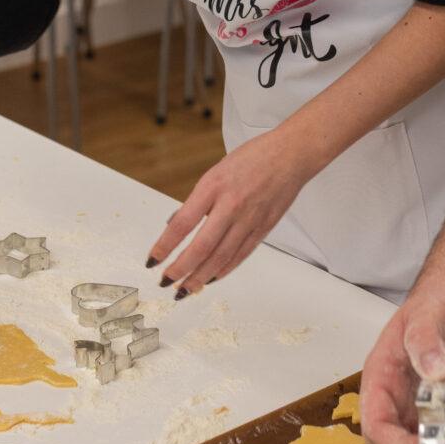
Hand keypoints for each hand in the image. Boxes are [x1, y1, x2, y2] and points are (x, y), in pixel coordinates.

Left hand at [146, 129, 314, 295]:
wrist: (291, 155)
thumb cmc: (254, 157)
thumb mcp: (216, 171)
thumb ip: (199, 200)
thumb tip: (178, 225)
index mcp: (213, 186)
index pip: (181, 224)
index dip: (164, 246)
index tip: (153, 259)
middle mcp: (231, 204)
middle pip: (200, 247)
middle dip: (179, 270)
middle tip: (166, 281)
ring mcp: (249, 218)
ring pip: (220, 257)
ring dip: (199, 277)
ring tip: (185, 289)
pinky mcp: (263, 228)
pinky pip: (240, 255)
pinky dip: (223, 270)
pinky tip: (211, 278)